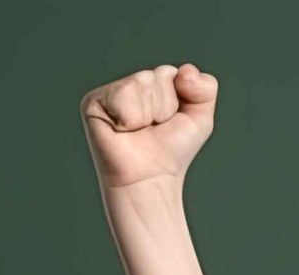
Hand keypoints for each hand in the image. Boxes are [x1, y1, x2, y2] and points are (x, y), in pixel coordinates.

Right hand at [80, 62, 218, 190]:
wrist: (150, 179)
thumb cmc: (171, 152)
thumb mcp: (200, 119)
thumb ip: (205, 88)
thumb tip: (185, 71)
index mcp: (153, 82)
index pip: (173, 73)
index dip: (178, 102)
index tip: (168, 122)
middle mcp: (130, 83)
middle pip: (157, 76)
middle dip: (163, 107)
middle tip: (153, 129)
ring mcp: (110, 91)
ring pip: (141, 83)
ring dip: (147, 114)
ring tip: (139, 131)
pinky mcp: (93, 102)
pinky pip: (123, 96)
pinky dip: (129, 118)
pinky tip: (123, 131)